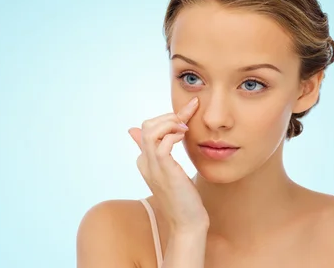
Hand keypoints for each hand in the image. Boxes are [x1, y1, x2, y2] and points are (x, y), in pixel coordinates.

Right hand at [128, 97, 208, 232]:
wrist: (187, 223)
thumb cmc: (183, 198)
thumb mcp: (172, 171)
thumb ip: (163, 153)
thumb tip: (161, 141)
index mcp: (145, 161)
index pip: (148, 128)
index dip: (167, 117)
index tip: (188, 111)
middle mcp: (145, 162)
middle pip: (146, 125)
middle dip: (168, 116)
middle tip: (187, 118)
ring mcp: (153, 167)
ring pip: (151, 131)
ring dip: (170, 122)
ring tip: (185, 127)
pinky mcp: (164, 171)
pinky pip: (162, 144)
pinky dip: (174, 134)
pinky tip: (185, 136)